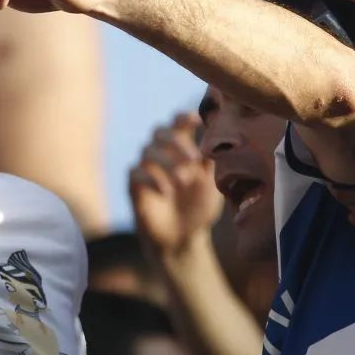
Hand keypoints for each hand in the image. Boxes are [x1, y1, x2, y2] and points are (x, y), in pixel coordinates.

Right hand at [130, 113, 222, 255]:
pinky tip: (166, 192)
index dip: (185, 117)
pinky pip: (136, 172)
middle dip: (176, 141)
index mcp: (181, 147)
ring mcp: (146, 168)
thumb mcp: (212, 183)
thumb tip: (220, 139)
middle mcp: (161, 152)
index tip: (197, 120)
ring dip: (167, 163)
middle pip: (159, 131)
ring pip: (148, 150)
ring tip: (183, 181)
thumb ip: (214, 161)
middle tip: (193, 159)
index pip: (178, 122)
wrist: (182, 237)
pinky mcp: (134, 185)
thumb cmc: (200, 206)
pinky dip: (152, 179)